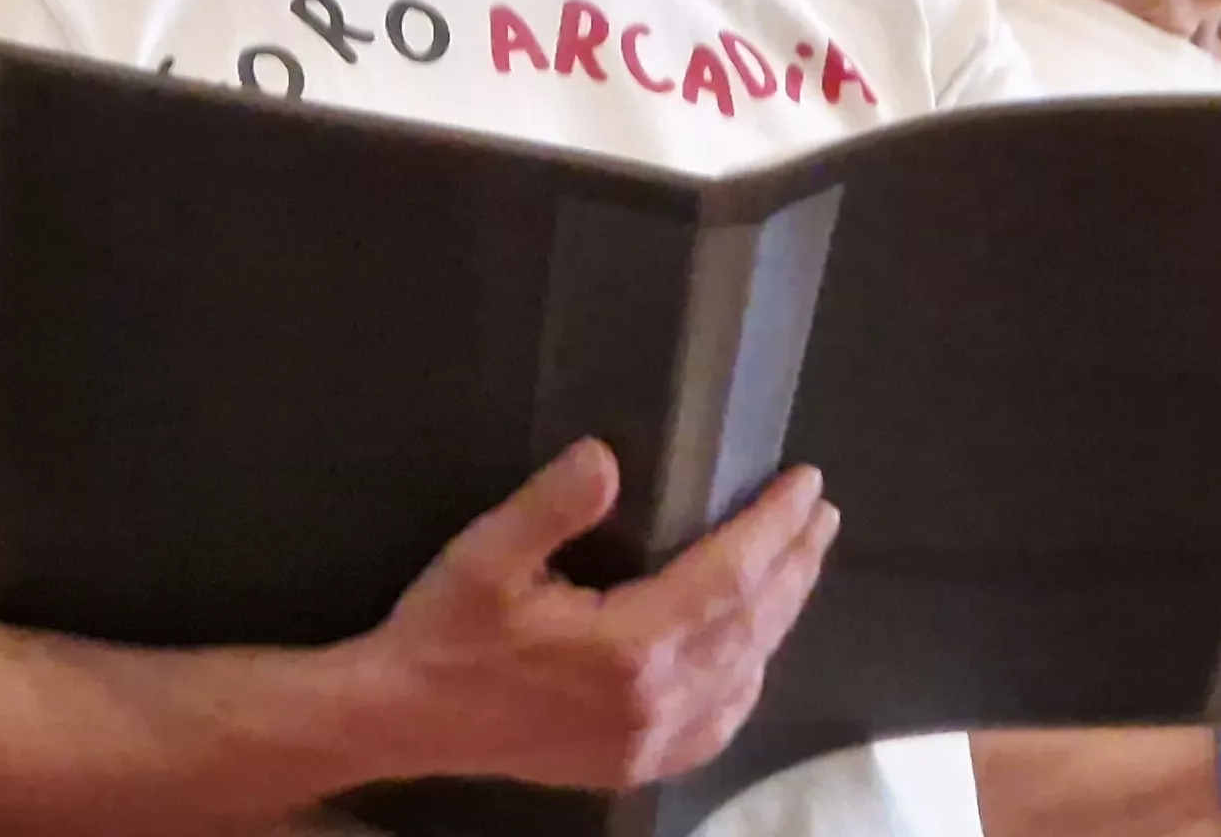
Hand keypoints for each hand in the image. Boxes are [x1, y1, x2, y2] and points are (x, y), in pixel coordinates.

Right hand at [354, 440, 836, 789]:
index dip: (773, 527)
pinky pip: (717, 723)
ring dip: (780, 614)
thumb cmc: (442, 633)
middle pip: (751, 625)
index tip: (804, 483)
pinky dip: (748, 677)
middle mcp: (653, 703)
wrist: (401, 722)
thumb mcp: (483, 556)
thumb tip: (606, 455)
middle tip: (819, 511)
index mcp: (627, 649)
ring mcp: (648, 744)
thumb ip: (549, 505)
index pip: (730, 577)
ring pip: (743, 673)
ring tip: (799, 561)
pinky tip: (754, 650)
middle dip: (794, 563)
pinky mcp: (634, 764)